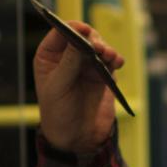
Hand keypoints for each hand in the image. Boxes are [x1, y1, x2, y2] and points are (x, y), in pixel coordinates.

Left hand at [35, 19, 122, 153]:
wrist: (77, 138)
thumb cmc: (58, 113)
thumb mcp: (59, 88)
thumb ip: (69, 63)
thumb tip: (81, 39)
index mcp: (49, 57)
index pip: (60, 33)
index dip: (72, 28)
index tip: (84, 31)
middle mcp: (67, 57)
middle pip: (83, 35)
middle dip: (93, 38)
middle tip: (99, 48)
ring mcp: (86, 64)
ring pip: (99, 45)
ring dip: (106, 48)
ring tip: (110, 57)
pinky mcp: (102, 74)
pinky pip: (111, 60)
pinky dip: (115, 59)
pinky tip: (117, 63)